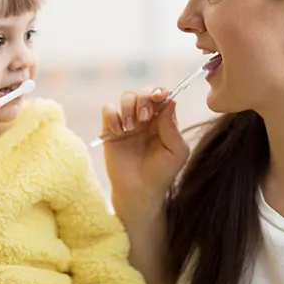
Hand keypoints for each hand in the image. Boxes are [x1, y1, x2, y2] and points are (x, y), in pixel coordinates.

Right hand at [101, 87, 189, 223]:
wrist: (140, 191)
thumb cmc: (162, 173)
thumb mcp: (176, 152)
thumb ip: (173, 127)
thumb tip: (170, 101)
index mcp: (163, 119)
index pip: (161, 95)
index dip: (160, 91)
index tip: (159, 96)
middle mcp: (145, 118)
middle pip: (142, 91)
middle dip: (143, 99)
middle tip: (145, 117)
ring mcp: (127, 122)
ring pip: (125, 96)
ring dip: (128, 107)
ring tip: (131, 128)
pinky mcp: (110, 130)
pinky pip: (107, 110)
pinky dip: (112, 116)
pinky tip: (119, 132)